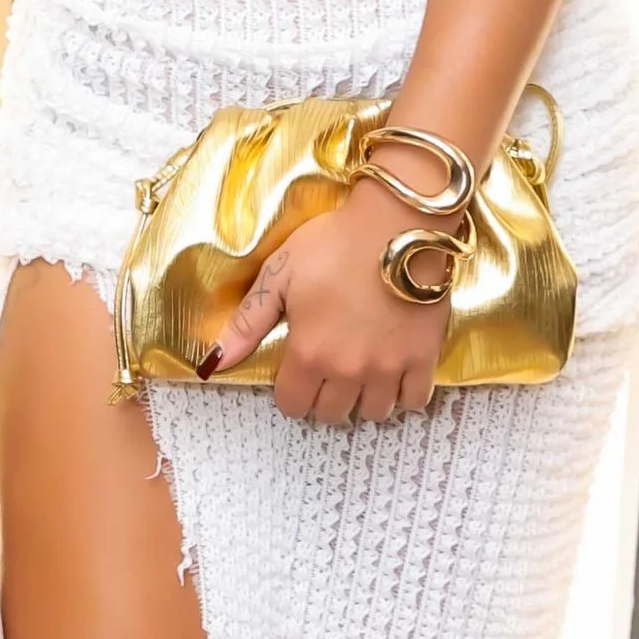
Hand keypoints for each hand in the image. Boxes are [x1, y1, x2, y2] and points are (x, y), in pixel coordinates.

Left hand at [203, 189, 451, 423]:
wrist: (398, 225)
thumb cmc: (334, 244)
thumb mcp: (280, 274)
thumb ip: (248, 322)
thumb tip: (215, 362)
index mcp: (308, 354)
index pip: (293, 405)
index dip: (291, 394)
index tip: (296, 376)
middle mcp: (347, 371)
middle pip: (332, 413)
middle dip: (324, 399)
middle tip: (327, 375)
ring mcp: (388, 367)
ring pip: (373, 413)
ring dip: (363, 401)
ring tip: (361, 378)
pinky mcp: (423, 357)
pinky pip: (414, 400)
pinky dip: (403, 396)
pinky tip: (394, 377)